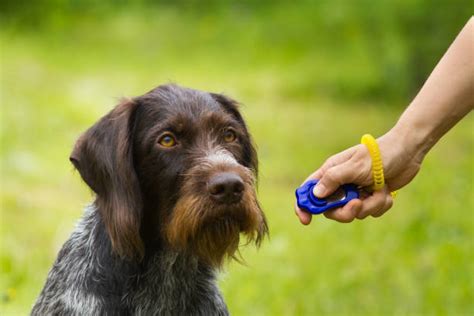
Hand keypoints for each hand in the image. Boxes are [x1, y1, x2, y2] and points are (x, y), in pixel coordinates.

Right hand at [295, 130, 422, 223]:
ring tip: (379, 190)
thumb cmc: (378, 155)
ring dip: (370, 205)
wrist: (408, 152)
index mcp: (331, 172)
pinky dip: (380, 204)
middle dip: (345, 211)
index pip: (309, 190)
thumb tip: (315, 195)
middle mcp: (341, 183)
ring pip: (354, 213)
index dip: (304, 206)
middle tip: (357, 204)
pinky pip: (371, 212)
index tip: (306, 220)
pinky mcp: (371, 197)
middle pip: (331, 209)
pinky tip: (386, 190)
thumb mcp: (354, 166)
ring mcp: (356, 191)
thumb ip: (333, 179)